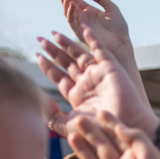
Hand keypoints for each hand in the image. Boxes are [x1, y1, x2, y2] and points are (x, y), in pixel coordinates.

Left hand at [36, 28, 156, 132]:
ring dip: (66, 43)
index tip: (37, 55)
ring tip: (53, 34)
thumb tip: (39, 103)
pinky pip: (99, 50)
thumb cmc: (98, 131)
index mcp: (77, 96)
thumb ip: (53, 117)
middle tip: (40, 39)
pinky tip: (82, 28)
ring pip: (79, 54)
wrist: (122, 128)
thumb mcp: (70, 125)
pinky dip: (92, 38)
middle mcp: (86, 84)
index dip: (48, 66)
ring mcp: (98, 75)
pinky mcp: (110, 68)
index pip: (59, 77)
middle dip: (53, 51)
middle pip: (66, 63)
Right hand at [58, 0, 135, 68]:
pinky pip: (71, 21)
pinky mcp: (80, 32)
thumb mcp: (111, 7)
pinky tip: (71, 4)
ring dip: (66, 2)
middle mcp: (83, 17)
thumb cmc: (118, 28)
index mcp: (89, 11)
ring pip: (67, 12)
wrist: (121, 42)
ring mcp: (80, 25)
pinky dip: (70, 13)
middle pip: (68, 3)